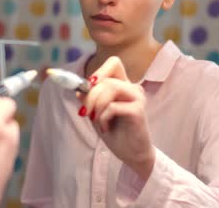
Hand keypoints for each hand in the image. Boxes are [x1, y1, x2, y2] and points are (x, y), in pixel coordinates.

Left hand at [77, 56, 154, 179]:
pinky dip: (103, 117)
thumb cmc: (115, 132)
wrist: (131, 154)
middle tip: (84, 112)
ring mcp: (137, 98)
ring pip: (111, 87)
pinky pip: (113, 106)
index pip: (113, 63)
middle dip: (91, 95)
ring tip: (95, 120)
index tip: (87, 87)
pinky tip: (105, 128)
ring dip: (96, 105)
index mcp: (123, 85)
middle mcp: (132, 88)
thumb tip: (79, 89)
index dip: (98, 71)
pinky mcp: (139, 110)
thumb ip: (89, 100)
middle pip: (107, 78)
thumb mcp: (96, 114)